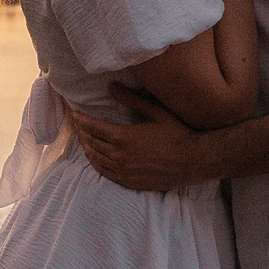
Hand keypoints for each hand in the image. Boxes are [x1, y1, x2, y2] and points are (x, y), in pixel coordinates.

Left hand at [63, 87, 212, 191]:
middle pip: (92, 143)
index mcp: (123, 137)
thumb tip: (111, 87)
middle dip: (82, 132)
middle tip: (76, 125)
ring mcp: (124, 171)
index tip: (74, 114)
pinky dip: (96, 164)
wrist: (195, 160)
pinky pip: (105, 173)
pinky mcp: (130, 182)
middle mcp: (119, 156)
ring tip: (82, 139)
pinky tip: (95, 158)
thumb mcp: (156, 111)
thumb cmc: (178, 133)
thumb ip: (131, 99)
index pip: (93, 127)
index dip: (81, 120)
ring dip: (87, 148)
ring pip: (96, 159)